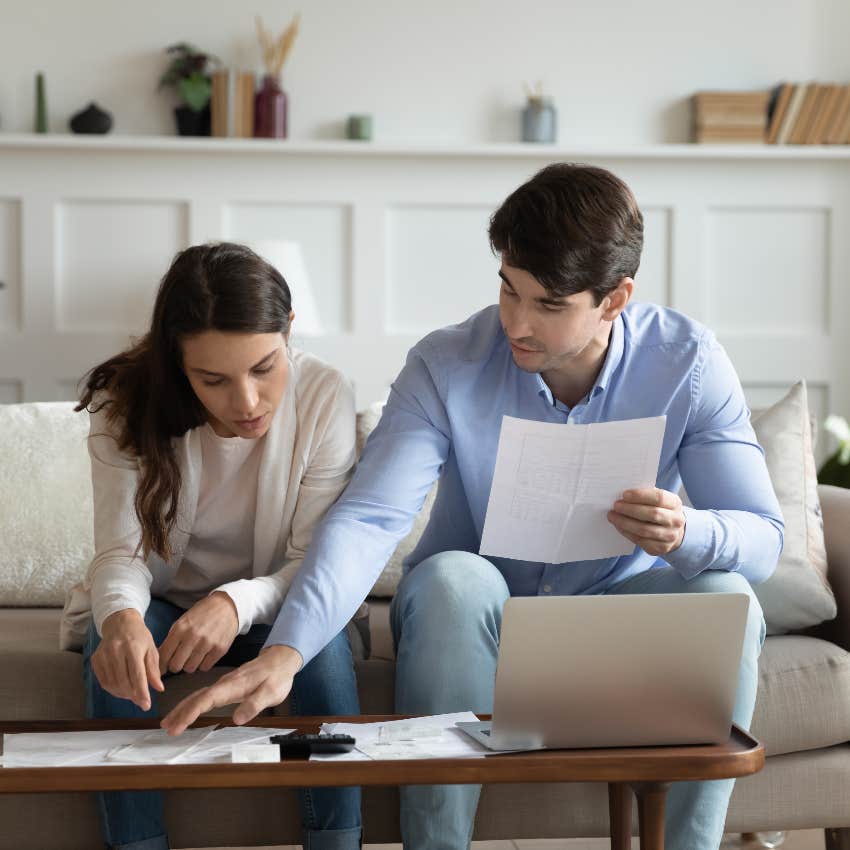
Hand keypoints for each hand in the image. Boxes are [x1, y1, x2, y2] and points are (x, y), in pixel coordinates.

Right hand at [92, 609, 163, 710]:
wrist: (120, 623)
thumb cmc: (139, 637)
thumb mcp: (152, 649)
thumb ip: (154, 670)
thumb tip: (159, 688)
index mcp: (133, 647)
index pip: (137, 675)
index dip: (142, 693)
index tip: (146, 705)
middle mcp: (116, 651)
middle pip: (123, 682)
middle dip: (133, 695)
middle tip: (140, 700)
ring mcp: (104, 655)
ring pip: (112, 684)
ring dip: (123, 694)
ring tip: (132, 694)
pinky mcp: (96, 659)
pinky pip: (103, 681)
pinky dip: (112, 689)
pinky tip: (121, 689)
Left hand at [158, 592, 239, 675]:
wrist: (227, 607)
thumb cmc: (201, 615)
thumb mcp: (182, 622)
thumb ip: (171, 641)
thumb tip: (159, 664)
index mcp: (180, 629)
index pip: (164, 656)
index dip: (162, 664)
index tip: (163, 666)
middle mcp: (193, 637)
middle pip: (175, 666)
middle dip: (176, 664)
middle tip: (180, 659)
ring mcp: (207, 644)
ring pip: (190, 668)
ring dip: (190, 664)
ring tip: (194, 654)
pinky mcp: (219, 649)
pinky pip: (205, 667)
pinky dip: (203, 663)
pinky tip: (205, 653)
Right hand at [160, 644, 302, 734]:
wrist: (281, 659)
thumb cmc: (277, 676)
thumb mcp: (271, 692)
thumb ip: (254, 704)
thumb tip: (237, 719)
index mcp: (233, 685)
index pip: (207, 699)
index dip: (191, 713)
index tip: (178, 726)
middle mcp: (225, 683)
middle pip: (198, 697)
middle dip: (180, 712)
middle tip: (166, 727)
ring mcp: (224, 684)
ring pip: (199, 695)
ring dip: (183, 708)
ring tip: (169, 722)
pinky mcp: (226, 686)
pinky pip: (205, 695)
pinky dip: (193, 703)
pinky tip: (188, 710)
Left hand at [607, 487, 685, 556]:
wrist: (674, 532)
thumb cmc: (660, 510)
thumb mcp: (659, 500)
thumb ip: (645, 495)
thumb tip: (623, 495)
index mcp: (675, 503)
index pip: (659, 498)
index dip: (640, 495)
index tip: (624, 494)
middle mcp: (676, 520)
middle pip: (652, 514)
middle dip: (630, 509)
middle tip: (616, 506)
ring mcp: (670, 536)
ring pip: (644, 529)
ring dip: (625, 522)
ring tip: (612, 516)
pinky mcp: (661, 548)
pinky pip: (640, 540)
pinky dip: (626, 532)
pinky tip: (618, 526)